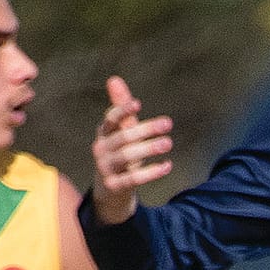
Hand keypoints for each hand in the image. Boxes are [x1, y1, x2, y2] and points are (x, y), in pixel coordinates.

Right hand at [90, 75, 173, 225]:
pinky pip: (133, 179)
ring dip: (149, 148)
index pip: (111, 119)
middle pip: (124, 137)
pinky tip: (167, 166)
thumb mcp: (120, 132)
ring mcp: (106, 168)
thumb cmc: (118, 155)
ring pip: (127, 157)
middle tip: (168, 123)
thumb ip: (120, 108)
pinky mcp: (114, 186)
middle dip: (146, 129)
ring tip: (168, 142)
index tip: (138, 104)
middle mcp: (101, 149)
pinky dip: (151, 172)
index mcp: (104, 133)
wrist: (109, 191)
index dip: (122, 110)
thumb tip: (114, 78)